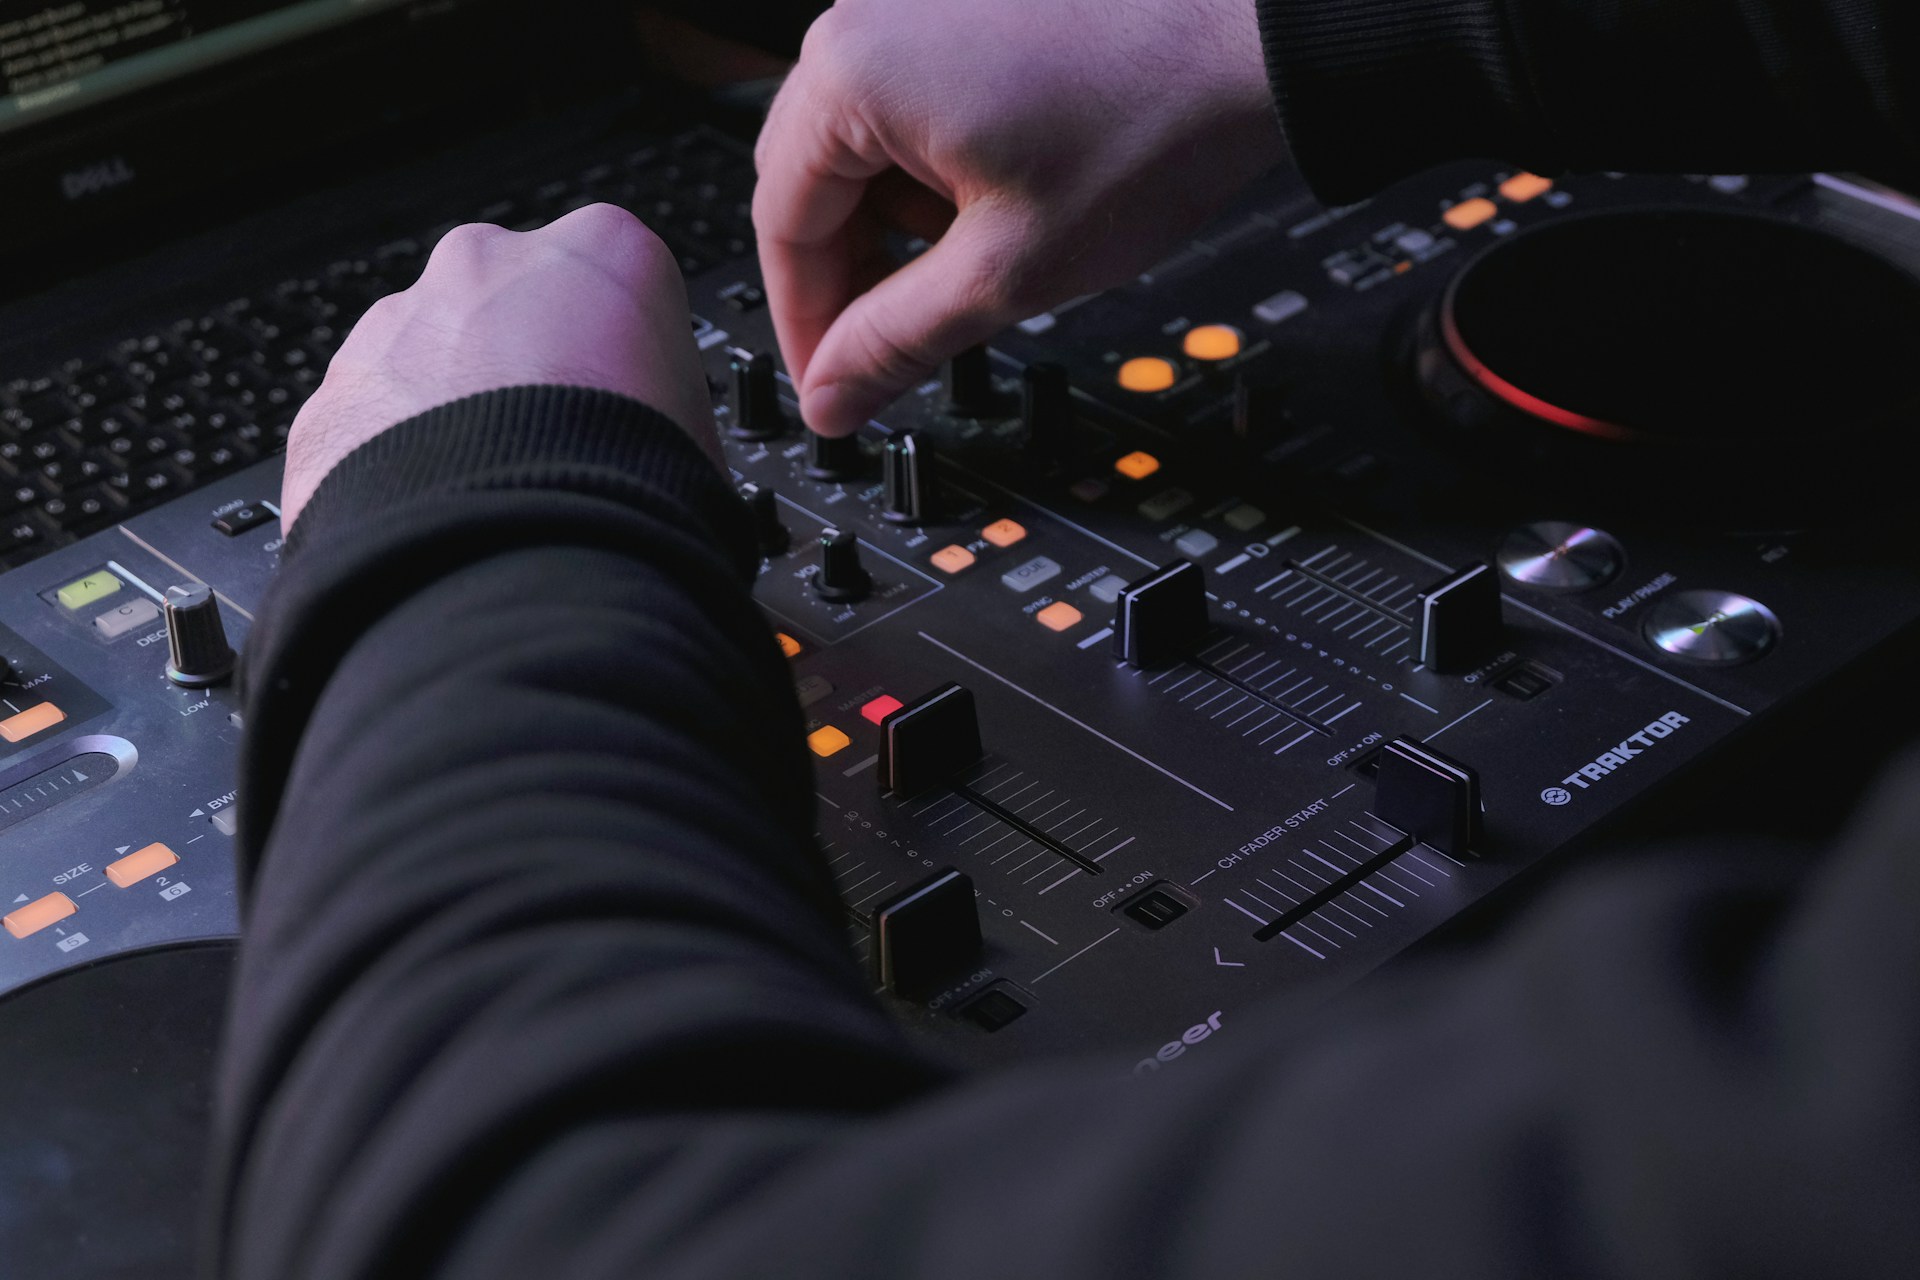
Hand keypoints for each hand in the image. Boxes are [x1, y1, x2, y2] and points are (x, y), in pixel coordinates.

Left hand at [280, 203, 717, 529]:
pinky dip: (392, 473)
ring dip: (450, 422)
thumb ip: (662, 406)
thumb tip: (659, 453)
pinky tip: (439, 526)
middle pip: (508, 306)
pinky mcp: (332, 399)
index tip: (625, 408)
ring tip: (491, 503)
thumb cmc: (632, 497)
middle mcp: (488, 265)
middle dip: (521, 371)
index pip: (619, 282)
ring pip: (425, 364)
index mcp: (603, 250)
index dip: (624, 356)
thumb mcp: (703, 434)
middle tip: (552, 455)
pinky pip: (366, 431)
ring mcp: (397, 327)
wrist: (523, 572)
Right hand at [753, 0, 1284, 435]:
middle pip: (810, 177)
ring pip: (863, 141)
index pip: (779, 225)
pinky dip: (932, 165)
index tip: (833, 385)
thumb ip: (899, 341)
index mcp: (850, 74)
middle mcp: (866, 15)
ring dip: (898, 220)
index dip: (805, 323)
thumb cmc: (1155, 122)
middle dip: (851, 273)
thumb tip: (833, 396)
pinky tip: (995, 201)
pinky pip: (909, 96)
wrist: (1261, 34)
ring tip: (977, 262)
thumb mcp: (1008, 270)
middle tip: (895, 347)